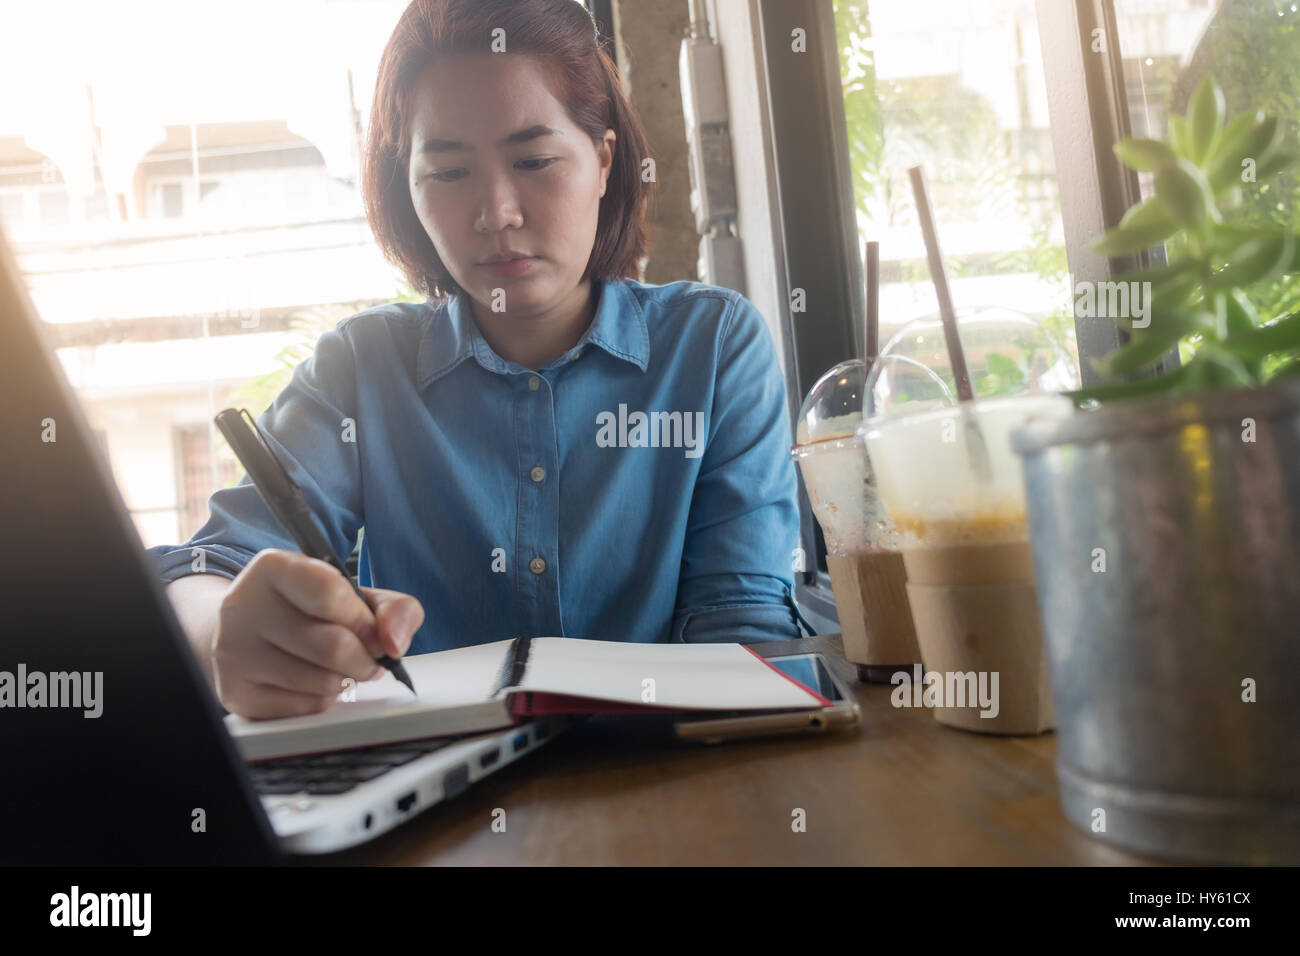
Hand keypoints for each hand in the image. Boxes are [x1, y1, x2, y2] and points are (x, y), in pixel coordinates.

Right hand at [212, 550, 423, 718]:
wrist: (247, 629)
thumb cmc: (308, 608)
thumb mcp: (353, 593)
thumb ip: (393, 608)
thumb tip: (394, 643)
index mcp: (273, 568)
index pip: (331, 595)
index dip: (365, 621)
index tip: (373, 630)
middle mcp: (244, 606)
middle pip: (332, 647)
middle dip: (365, 658)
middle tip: (368, 657)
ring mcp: (234, 652)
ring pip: (322, 683)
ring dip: (345, 680)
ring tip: (338, 666)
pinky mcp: (237, 693)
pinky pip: (305, 708)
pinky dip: (323, 699)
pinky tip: (313, 681)